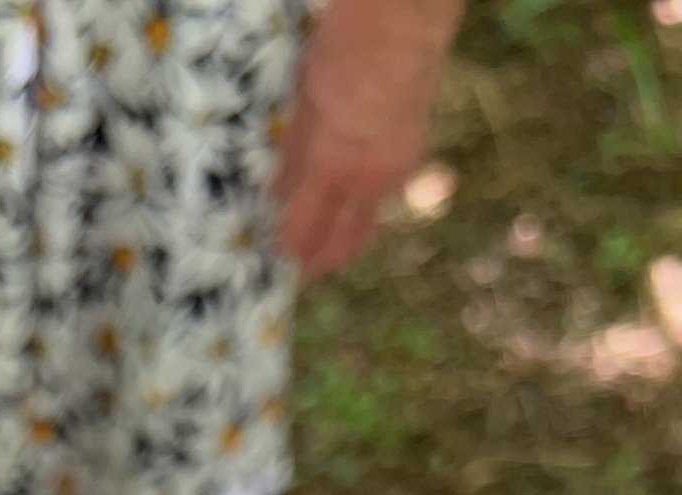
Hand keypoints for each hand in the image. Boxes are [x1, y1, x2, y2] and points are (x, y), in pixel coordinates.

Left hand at [277, 0, 457, 279]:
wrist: (405, 20)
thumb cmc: (345, 48)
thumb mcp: (305, 98)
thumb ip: (293, 149)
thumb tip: (278, 191)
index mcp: (333, 164)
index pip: (306, 226)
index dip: (292, 248)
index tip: (279, 261)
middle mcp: (368, 177)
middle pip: (343, 239)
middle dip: (322, 260)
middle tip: (305, 272)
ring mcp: (396, 169)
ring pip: (369, 223)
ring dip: (349, 241)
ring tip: (331, 253)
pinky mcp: (412, 154)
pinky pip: (386, 197)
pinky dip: (369, 211)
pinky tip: (358, 211)